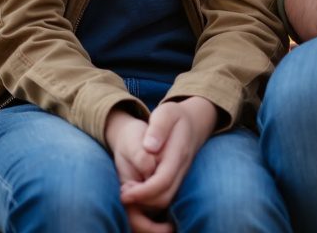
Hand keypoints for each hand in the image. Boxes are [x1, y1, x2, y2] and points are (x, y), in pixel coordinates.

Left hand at [119, 97, 218, 213]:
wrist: (193, 123)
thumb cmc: (174, 117)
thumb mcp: (165, 112)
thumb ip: (158, 127)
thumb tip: (150, 147)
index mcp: (178, 152)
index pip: (163, 180)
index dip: (143, 192)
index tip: (124, 192)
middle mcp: (182, 169)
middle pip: (163, 198)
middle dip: (141, 201)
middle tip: (123, 192)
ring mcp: (180, 177)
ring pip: (164, 202)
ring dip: (143, 203)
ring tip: (127, 189)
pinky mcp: (176, 182)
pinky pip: (163, 199)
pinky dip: (147, 202)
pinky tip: (135, 189)